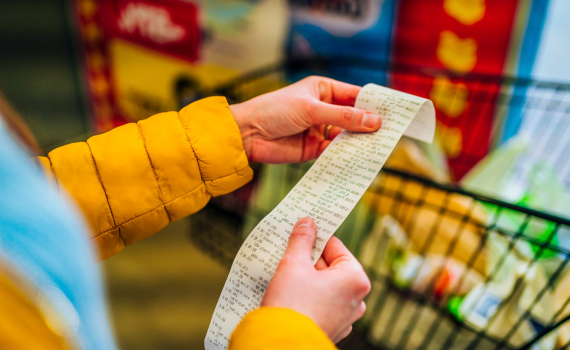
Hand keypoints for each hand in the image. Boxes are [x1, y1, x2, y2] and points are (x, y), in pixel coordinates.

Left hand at [230, 76, 381, 162]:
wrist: (247, 135)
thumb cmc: (274, 110)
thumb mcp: (311, 109)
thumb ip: (343, 117)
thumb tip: (374, 121)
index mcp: (322, 90)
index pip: (354, 95)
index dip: (373, 103)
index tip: (393, 112)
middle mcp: (323, 109)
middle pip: (353, 117)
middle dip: (369, 125)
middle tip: (391, 133)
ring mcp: (319, 129)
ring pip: (346, 136)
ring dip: (359, 141)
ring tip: (378, 148)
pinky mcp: (313, 149)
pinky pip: (334, 151)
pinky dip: (345, 155)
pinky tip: (358, 159)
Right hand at [261, 217, 370, 342]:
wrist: (280, 345)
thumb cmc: (291, 304)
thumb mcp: (293, 263)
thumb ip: (302, 240)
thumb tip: (308, 222)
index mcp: (355, 278)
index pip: (335, 246)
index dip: (315, 238)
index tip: (300, 233)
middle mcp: (357, 299)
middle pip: (331, 266)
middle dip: (309, 259)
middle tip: (288, 254)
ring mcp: (345, 317)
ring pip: (325, 286)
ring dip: (307, 278)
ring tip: (285, 274)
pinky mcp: (331, 329)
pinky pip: (321, 304)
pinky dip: (308, 297)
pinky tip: (290, 294)